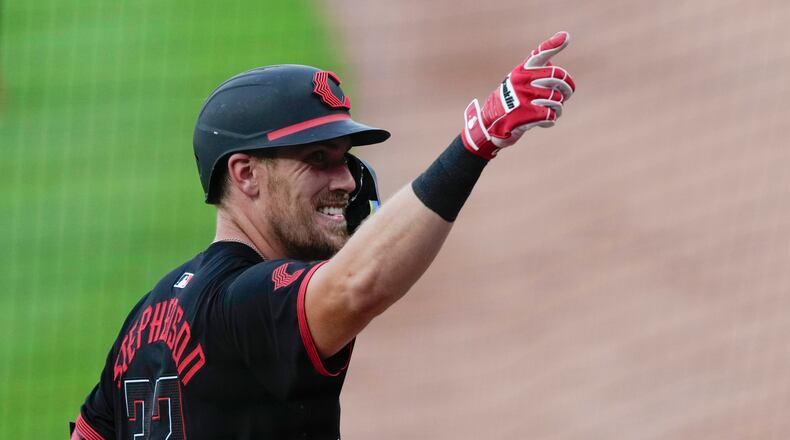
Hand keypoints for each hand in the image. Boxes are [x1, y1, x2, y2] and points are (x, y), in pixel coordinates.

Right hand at [461, 31, 575, 159]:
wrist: (490, 124)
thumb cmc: (510, 101)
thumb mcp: (517, 82)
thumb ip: (534, 71)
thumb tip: (553, 57)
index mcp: (522, 71)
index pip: (539, 55)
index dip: (553, 45)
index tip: (565, 36)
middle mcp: (522, 81)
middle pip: (558, 78)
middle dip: (567, 88)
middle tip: (567, 94)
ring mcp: (523, 97)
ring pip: (557, 99)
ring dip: (558, 108)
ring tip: (552, 111)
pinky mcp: (525, 114)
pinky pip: (551, 115)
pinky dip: (551, 120)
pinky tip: (545, 122)